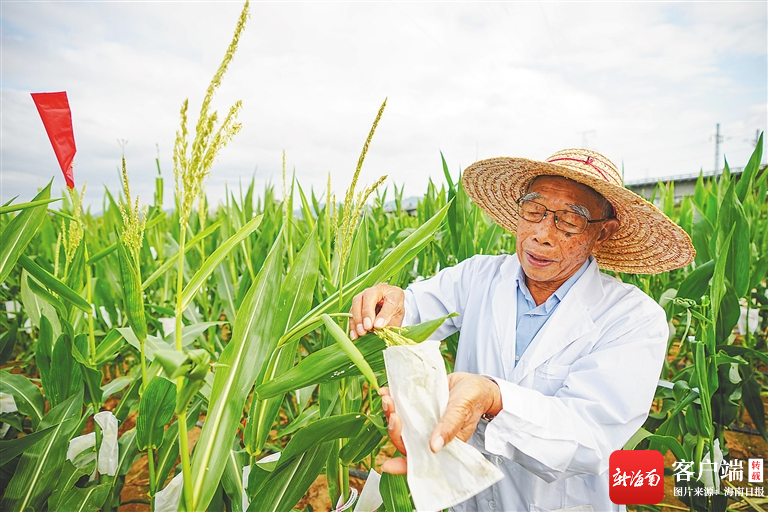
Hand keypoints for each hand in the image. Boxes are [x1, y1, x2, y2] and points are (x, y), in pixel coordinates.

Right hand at [349, 283, 404, 339]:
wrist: (391, 308)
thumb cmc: (395, 312)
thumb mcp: (398, 318)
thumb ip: (389, 322)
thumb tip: (377, 327)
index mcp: (394, 293)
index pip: (390, 302)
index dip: (384, 314)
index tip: (379, 326)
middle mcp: (378, 290)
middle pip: (369, 296)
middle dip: (367, 313)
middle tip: (367, 327)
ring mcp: (365, 294)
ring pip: (357, 302)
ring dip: (357, 318)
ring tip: (361, 332)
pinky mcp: (357, 302)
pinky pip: (352, 311)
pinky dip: (352, 323)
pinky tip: (354, 335)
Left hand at [379, 373, 502, 474]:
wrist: (473, 382)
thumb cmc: (473, 400)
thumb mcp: (462, 412)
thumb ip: (449, 428)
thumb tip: (434, 448)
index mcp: (440, 443)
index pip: (419, 460)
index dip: (402, 465)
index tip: (387, 465)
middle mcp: (427, 434)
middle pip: (404, 439)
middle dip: (394, 430)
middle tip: (393, 414)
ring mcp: (421, 419)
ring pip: (400, 423)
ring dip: (390, 413)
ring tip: (387, 399)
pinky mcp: (417, 404)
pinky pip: (401, 405)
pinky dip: (391, 397)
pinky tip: (385, 390)